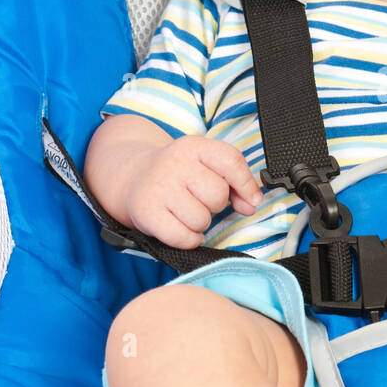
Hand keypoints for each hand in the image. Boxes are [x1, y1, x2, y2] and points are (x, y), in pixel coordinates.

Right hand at [125, 135, 262, 248]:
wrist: (135, 176)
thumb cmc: (181, 174)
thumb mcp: (207, 165)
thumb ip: (236, 182)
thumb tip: (251, 205)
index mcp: (194, 146)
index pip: (231, 161)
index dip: (246, 185)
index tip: (250, 200)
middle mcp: (174, 163)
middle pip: (217, 195)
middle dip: (217, 204)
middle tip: (201, 200)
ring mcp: (158, 188)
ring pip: (201, 219)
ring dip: (201, 223)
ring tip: (188, 212)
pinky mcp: (146, 212)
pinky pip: (183, 238)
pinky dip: (189, 240)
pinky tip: (183, 229)